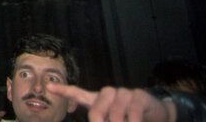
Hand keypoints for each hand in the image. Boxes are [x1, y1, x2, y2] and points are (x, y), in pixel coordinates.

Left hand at [46, 84, 175, 121]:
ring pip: (115, 115)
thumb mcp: (113, 120)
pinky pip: (132, 113)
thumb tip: (95, 120)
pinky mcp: (138, 95)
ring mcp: (123, 93)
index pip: (78, 93)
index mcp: (99, 99)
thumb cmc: (130, 118)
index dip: (64, 91)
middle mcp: (108, 93)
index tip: (49, 87)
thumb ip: (101, 119)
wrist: (156, 114)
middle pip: (96, 112)